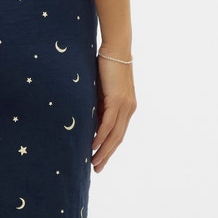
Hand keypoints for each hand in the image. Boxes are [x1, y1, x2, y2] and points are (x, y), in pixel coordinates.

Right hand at [92, 55, 135, 171]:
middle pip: (118, 138)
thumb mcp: (101, 90)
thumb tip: (88, 118)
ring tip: (93, 162)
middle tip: (97, 169)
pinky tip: (93, 146)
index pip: (119, 133)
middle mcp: (129, 109)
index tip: (100, 159)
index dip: (110, 148)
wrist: (115, 48)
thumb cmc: (106, 65)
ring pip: (114, 134)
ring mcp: (125, 105)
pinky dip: (101, 136)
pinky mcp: (117, 100)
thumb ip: (98, 104)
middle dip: (107, 155)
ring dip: (104, 150)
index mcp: (127, 107)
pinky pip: (109, 123)